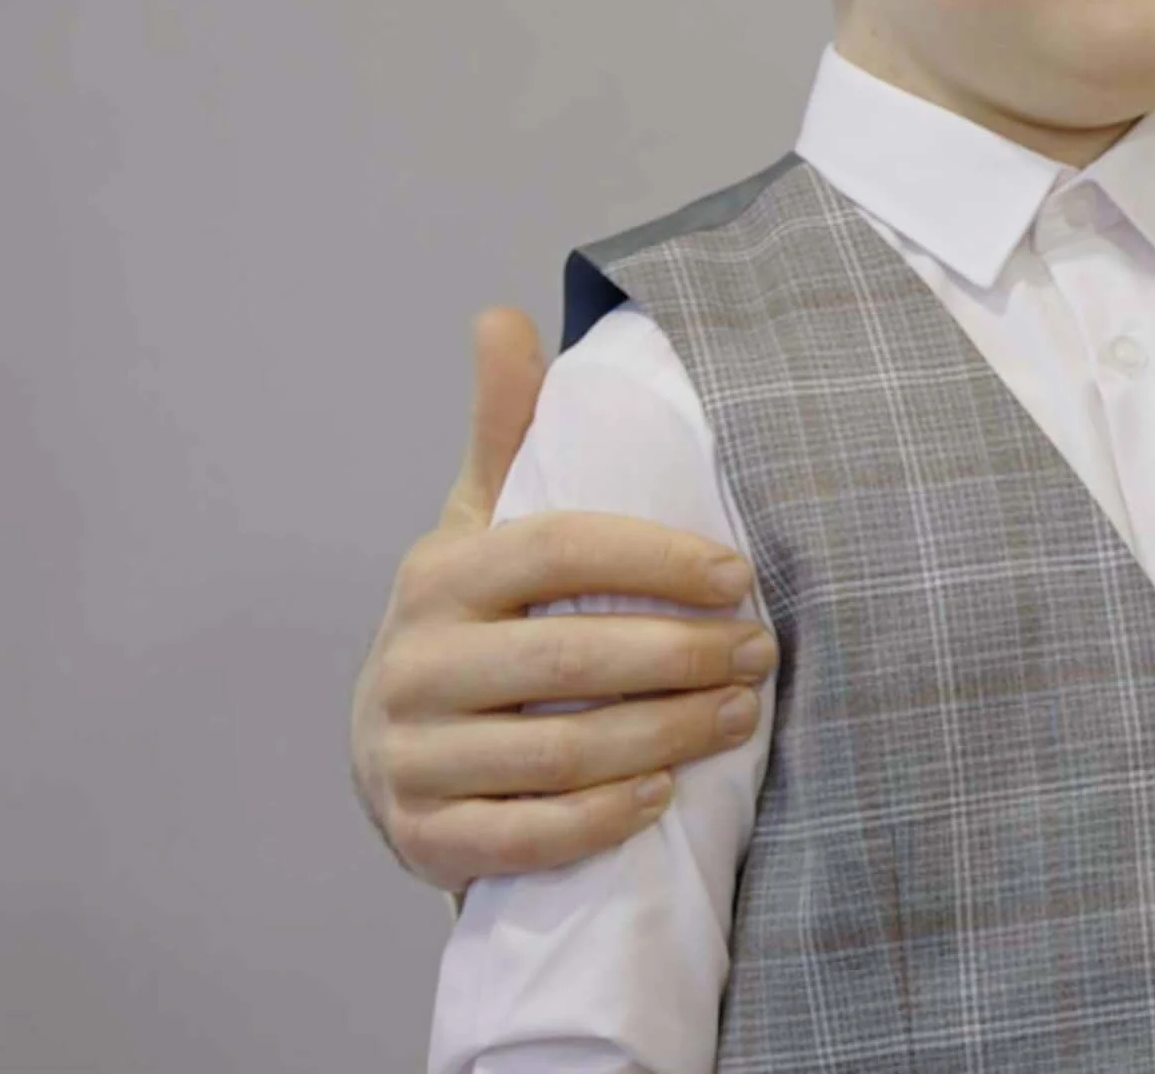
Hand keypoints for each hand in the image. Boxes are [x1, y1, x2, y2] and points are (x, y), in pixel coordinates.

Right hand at [350, 307, 776, 890]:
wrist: (393, 754)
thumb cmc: (468, 625)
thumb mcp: (478, 527)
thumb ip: (505, 434)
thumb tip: (501, 316)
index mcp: (438, 575)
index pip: (557, 549)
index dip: (656, 557)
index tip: (739, 572)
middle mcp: (412, 665)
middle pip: (569, 658)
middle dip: (682, 656)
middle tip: (762, 654)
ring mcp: (407, 758)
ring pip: (559, 753)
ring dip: (665, 736)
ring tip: (739, 716)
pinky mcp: (420, 839)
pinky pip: (525, 836)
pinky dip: (601, 817)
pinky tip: (661, 794)